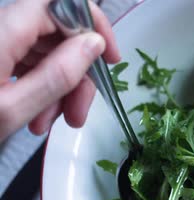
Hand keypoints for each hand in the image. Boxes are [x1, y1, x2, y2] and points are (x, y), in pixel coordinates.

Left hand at [0, 0, 119, 141]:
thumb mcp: (11, 108)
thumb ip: (57, 74)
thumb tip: (94, 44)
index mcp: (3, 30)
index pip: (63, 3)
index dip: (93, 25)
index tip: (110, 57)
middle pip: (56, 33)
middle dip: (76, 72)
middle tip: (78, 110)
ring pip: (44, 51)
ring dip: (58, 87)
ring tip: (48, 123)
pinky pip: (26, 61)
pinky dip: (39, 87)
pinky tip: (35, 116)